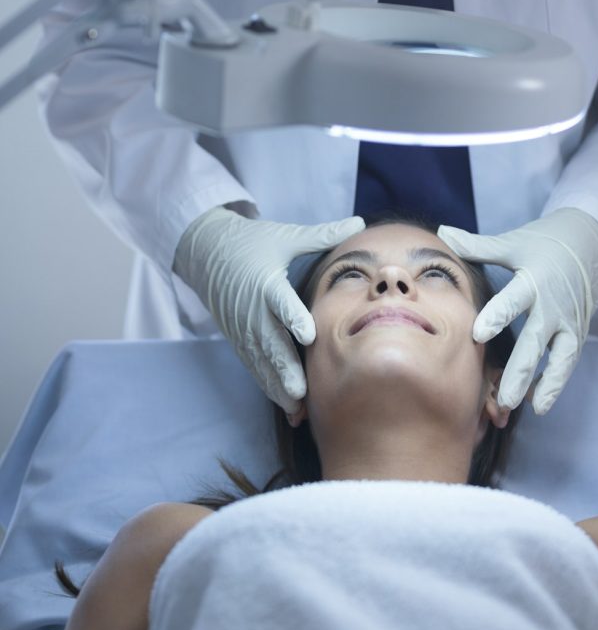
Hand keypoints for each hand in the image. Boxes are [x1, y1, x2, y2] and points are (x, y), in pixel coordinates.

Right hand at [174, 207, 363, 411]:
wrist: (206, 251)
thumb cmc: (252, 242)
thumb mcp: (286, 236)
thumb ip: (322, 235)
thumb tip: (360, 222)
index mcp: (266, 283)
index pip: (280, 303)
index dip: (293, 318)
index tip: (308, 335)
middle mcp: (253, 310)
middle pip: (270, 342)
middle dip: (285, 368)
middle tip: (302, 391)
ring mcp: (244, 329)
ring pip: (262, 362)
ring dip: (278, 385)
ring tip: (297, 407)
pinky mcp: (240, 340)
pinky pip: (255, 367)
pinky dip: (270, 386)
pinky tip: (288, 406)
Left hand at [438, 209, 597, 414]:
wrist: (591, 243)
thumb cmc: (544, 243)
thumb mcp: (513, 243)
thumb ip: (478, 246)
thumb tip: (443, 235)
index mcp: (534, 279)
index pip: (514, 300)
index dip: (498, 316)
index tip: (479, 334)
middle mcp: (553, 305)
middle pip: (536, 341)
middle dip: (521, 370)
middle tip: (504, 396)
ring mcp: (568, 322)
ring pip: (558, 358)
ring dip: (545, 384)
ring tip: (528, 408)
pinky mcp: (577, 333)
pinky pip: (567, 362)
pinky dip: (555, 383)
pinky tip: (539, 403)